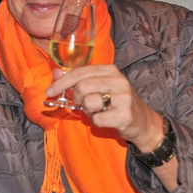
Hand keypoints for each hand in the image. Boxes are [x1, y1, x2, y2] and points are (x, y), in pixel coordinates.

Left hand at [46, 64, 178, 189]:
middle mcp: (118, 80)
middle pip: (82, 86)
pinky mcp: (125, 115)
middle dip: (77, 98)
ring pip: (89, 102)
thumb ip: (77, 79)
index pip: (79, 72)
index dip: (61, 83)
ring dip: (88, 110)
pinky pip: (97, 120)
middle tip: (84, 104)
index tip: (50, 92)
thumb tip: (55, 73)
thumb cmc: (116, 103)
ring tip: (98, 111)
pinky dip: (97, 122)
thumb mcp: (98, 87)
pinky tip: (106, 119)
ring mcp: (123, 97)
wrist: (142, 122)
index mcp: (110, 70)